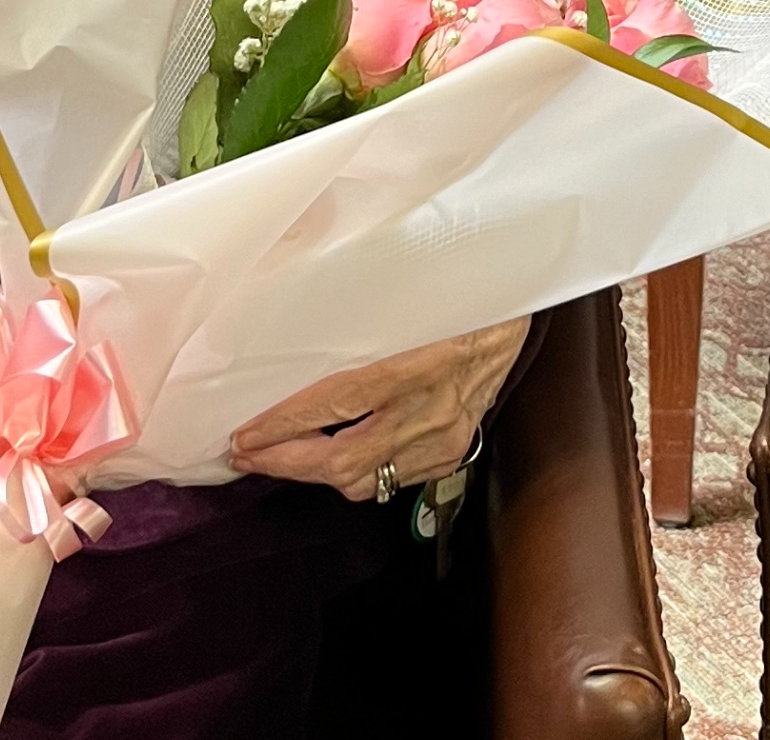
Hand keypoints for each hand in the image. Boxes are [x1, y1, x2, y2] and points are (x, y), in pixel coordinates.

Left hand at [228, 317, 528, 498]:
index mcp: (419, 363)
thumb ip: (365, 308)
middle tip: (247, 454)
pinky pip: (393, 480)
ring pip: (366, 481)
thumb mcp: (418, 290)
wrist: (523, 306)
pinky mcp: (454, 451)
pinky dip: (358, 475)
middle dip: (285, 463)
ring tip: (282, 459)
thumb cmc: (467, 291)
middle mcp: (431, 410)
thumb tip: (301, 300)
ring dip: (316, 475)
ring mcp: (445, 437)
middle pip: (343, 460)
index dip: (285, 425)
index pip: (337, 403)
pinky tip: (337, 460)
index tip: (246, 434)